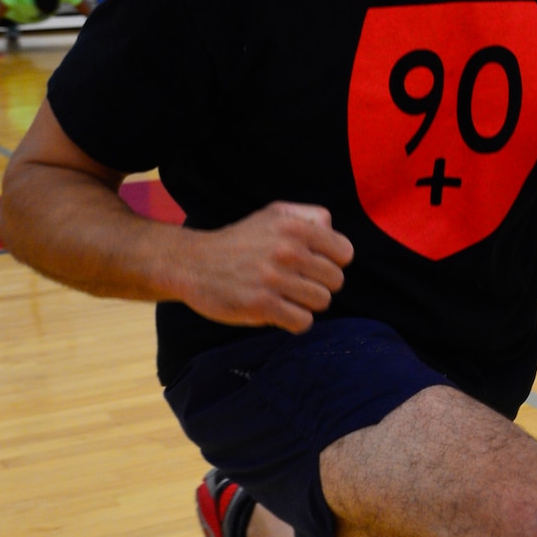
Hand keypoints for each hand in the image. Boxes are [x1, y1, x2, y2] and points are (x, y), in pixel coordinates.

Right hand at [176, 202, 353, 332]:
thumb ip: (308, 217)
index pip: (344, 252)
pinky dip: (294, 321)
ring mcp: (274, 278)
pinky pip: (303, 322)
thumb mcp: (273, 214)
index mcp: (294, 226)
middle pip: (336, 280)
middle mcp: (287, 250)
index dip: (332, 261)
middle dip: (319, 284)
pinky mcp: (261, 305)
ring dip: (306, 303)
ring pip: (322, 302)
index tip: (313, 265)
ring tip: (286, 296)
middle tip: (296, 283)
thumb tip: (333, 231)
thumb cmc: (240, 241)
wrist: (192, 263)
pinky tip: (279, 311)